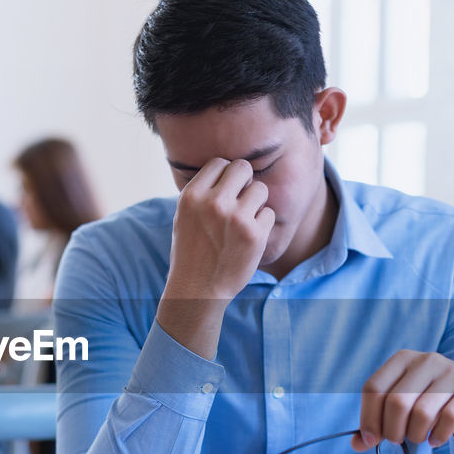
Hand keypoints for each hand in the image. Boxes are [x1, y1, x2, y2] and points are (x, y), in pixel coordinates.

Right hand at [156, 159, 274, 358]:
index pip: (219, 163)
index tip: (226, 190)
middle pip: (243, 167)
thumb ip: (202, 192)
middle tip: (241, 200)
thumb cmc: (191, 252)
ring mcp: (235, 218)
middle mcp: (213, 203)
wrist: (198, 290)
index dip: (226, 175)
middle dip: (245, 181)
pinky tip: (249, 239)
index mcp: (192, 196)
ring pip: (260, 189)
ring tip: (245, 221)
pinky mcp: (254, 234)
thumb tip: (226, 168)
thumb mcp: (183, 217)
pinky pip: (269, 213)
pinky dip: (263, 224)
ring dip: (257, 203)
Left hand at [351, 350, 453, 452]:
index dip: (368, 418)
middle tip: (398, 440)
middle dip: (392, 430)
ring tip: (418, 438)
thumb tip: (357, 444)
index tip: (371, 440)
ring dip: (415, 435)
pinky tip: (436, 439)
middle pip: (396, 402)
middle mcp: (427, 360)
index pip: (374, 388)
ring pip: (422, 412)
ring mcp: (453, 373)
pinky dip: (438, 436)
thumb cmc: (432, 403)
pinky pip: (449, 418)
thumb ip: (378, 424)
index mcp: (403, 359)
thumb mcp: (403, 408)